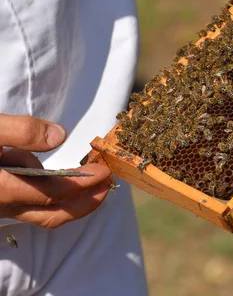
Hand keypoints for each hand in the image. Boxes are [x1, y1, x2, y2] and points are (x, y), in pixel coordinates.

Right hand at [0, 113, 111, 228]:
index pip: (53, 193)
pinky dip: (53, 197)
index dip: (83, 184)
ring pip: (41, 214)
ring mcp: (1, 207)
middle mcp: (2, 205)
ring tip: (95, 182)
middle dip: (85, 202)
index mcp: (1, 189)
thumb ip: (22, 131)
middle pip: (52, 215)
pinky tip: (65, 177)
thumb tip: (59, 136)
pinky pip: (32, 206)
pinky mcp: (1, 201)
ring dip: (71, 202)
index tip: (104, 170)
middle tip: (108, 185)